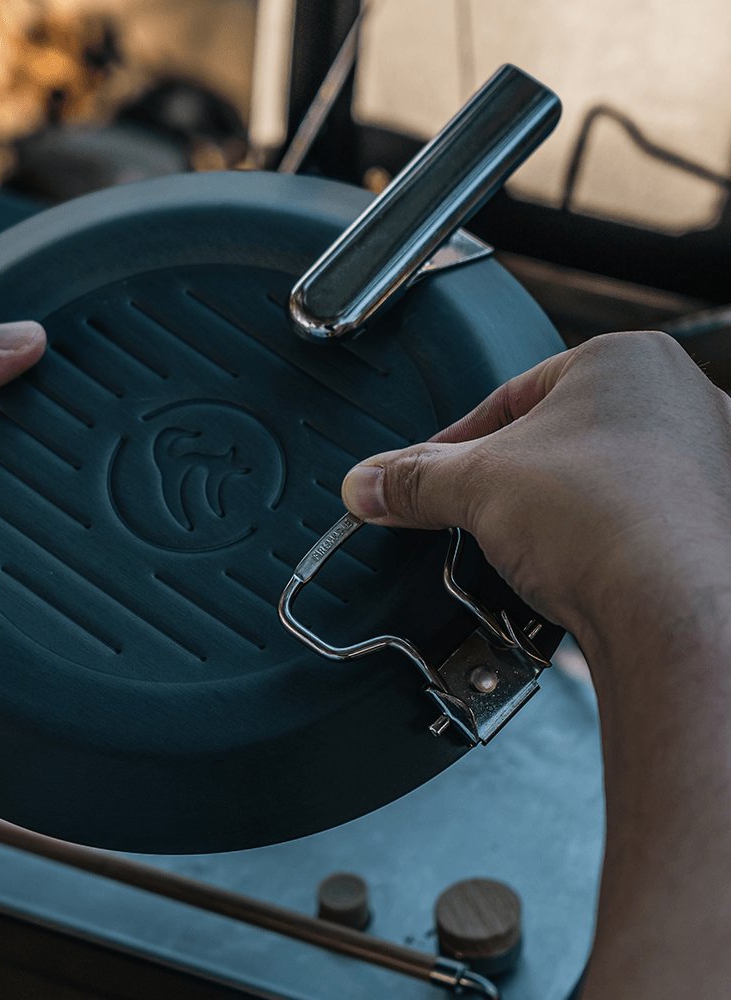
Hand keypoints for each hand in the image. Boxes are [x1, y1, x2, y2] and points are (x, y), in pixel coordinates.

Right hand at [343, 330, 730, 999]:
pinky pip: (618, 552)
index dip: (452, 448)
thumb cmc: (611, 521)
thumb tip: (359, 483)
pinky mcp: (706, 549)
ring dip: (538, 540)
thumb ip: (410, 478)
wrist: (694, 615)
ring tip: (509, 575)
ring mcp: (699, 480)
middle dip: (495, 495)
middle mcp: (673, 413)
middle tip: (457, 532)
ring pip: (586, 506)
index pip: (509, 398)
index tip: (415, 483)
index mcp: (620, 369)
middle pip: (549, 453)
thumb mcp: (479, 482)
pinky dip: (577, 574)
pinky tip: (559, 601)